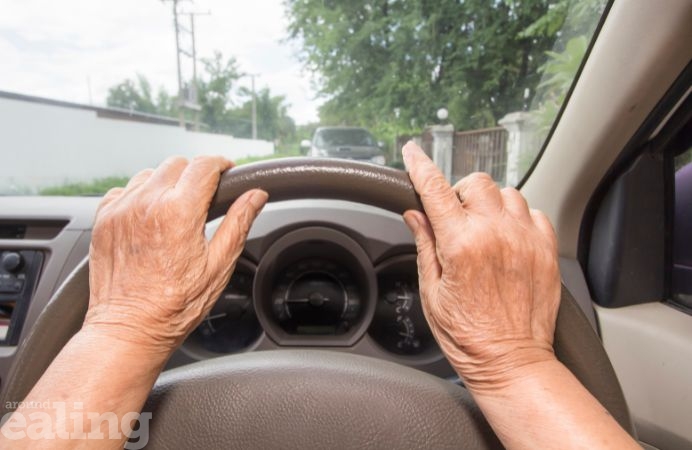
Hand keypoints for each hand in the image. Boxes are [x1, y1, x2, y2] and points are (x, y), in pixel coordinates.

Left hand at [84, 156, 267, 356]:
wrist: (129, 328)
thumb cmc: (174, 306)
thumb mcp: (219, 265)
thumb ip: (238, 223)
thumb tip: (256, 196)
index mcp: (179, 212)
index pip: (204, 166)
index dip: (221, 164)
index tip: (227, 171)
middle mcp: (147, 204)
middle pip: (177, 164)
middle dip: (195, 174)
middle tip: (205, 197)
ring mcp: (121, 210)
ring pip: (150, 174)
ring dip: (167, 183)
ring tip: (176, 210)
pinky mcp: (103, 220)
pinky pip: (124, 190)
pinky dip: (140, 196)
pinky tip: (150, 218)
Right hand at [401, 142, 559, 393]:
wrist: (512, 363)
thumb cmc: (469, 337)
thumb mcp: (432, 292)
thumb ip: (425, 245)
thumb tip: (415, 215)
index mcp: (461, 245)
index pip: (436, 190)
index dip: (420, 167)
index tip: (413, 152)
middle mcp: (496, 234)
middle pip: (476, 183)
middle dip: (461, 193)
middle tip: (455, 218)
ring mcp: (525, 240)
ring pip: (507, 193)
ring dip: (491, 204)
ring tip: (485, 230)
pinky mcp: (547, 250)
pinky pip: (534, 212)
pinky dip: (519, 218)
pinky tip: (509, 238)